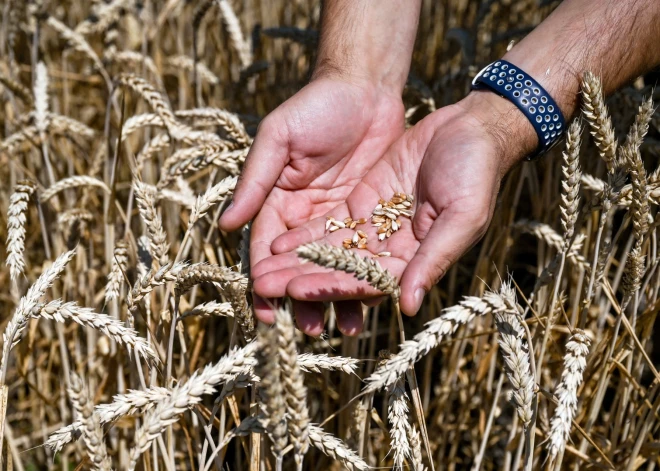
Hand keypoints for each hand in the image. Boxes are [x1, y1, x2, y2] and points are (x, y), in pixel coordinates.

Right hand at [219, 77, 404, 333]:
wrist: (364, 88)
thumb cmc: (315, 106)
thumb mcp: (278, 139)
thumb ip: (255, 181)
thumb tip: (225, 226)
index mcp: (277, 201)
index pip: (267, 248)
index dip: (266, 279)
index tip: (266, 310)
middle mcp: (304, 217)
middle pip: (301, 266)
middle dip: (302, 298)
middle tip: (308, 330)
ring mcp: (337, 219)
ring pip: (334, 266)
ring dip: (336, 296)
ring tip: (345, 327)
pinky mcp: (366, 216)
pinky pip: (364, 252)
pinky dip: (365, 276)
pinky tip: (373, 300)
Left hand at [251, 91, 535, 332]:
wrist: (471, 127)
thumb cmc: (476, 172)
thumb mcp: (462, 215)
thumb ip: (433, 259)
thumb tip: (407, 307)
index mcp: (416, 260)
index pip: (367, 281)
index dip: (331, 286)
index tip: (296, 291)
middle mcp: (392, 250)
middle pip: (341, 271)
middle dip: (302, 280)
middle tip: (264, 288)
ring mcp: (376, 226)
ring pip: (330, 250)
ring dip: (296, 262)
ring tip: (261, 274)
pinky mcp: (364, 201)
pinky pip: (330, 224)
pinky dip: (305, 235)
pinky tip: (276, 243)